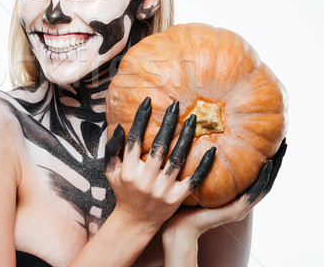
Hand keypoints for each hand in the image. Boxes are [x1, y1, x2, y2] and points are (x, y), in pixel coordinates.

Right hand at [104, 97, 216, 232]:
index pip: (134, 140)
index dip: (141, 119)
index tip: (148, 101)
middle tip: (176, 105)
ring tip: (193, 119)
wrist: (135, 222)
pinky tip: (212, 149)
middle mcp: (145, 180)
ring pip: (177, 159)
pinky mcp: (176, 199)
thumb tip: (120, 126)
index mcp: (128, 171)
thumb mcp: (111, 171)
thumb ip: (112, 149)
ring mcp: (162, 190)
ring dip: (186, 137)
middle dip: (167, 123)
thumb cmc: (123, 191)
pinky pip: (193, 180)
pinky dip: (203, 165)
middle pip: (158, 146)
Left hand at [162, 139, 286, 239]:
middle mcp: (241, 202)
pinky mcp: (236, 212)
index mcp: (234, 195)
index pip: (256, 176)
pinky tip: (268, 165)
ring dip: (275, 168)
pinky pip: (253, 194)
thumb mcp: (196, 178)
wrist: (177, 226)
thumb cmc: (182, 202)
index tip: (274, 142)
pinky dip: (263, 179)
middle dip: (277, 162)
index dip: (267, 160)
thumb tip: (202, 138)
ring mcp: (240, 208)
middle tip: (285, 143)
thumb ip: (202, 164)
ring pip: (265, 186)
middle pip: (266, 180)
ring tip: (282, 150)